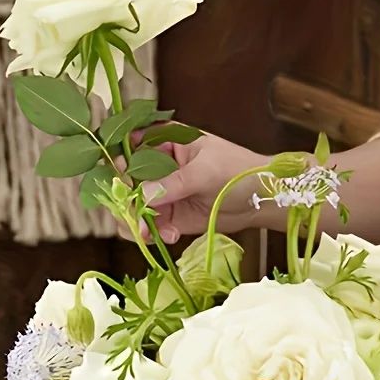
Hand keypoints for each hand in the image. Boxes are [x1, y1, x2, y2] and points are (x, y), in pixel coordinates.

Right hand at [119, 133, 268, 243]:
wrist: (261, 200)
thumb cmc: (237, 171)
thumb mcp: (204, 172)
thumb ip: (173, 184)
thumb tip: (141, 196)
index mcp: (164, 142)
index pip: (129, 149)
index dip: (118, 166)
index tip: (119, 184)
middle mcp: (158, 168)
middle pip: (126, 183)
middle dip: (125, 202)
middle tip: (133, 219)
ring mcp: (164, 194)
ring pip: (134, 208)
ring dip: (137, 223)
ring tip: (148, 233)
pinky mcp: (172, 217)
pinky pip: (152, 227)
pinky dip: (154, 234)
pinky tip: (170, 236)